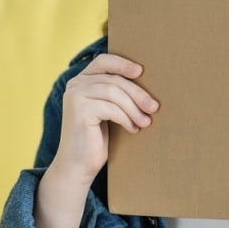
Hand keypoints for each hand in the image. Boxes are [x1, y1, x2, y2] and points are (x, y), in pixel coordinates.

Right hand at [51, 53, 159, 183]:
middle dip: (137, 93)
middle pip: (113, 79)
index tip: (141, 71)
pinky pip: (110, 108)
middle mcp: (75, 85)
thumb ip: (116, 93)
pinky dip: (126, 118)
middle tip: (154, 107)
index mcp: (81, 80)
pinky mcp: (78, 111)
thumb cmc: (96, 137)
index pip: (104, 61)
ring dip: (134, 108)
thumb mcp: (107, 109)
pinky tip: (133, 129)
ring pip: (113, 92)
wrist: (78, 166)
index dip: (123, 64)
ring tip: (145, 121)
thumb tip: (146, 80)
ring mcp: (75, 97)